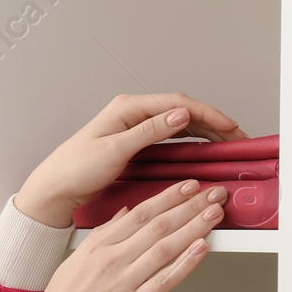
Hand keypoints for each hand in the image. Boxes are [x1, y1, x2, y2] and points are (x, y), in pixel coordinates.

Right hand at [13, 179, 227, 291]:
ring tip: (214, 214)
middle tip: (213, 194)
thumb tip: (125, 213)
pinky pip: (165, 281)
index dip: (169, 197)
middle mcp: (111, 260)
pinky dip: (186, 263)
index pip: (140, 213)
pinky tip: (201, 248)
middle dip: (190, 206)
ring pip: (165, 248)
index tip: (189, 187)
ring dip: (194, 228)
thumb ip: (103, 234)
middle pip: (158, 226)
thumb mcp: (76, 259)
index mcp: (97, 246)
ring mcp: (123, 283)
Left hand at [14, 92, 247, 227]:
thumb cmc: (75, 169)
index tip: (229, 127)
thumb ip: (149, 131)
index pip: (177, 103)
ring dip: (204, 131)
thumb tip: (180, 115)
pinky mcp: (133, 142)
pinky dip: (189, 140)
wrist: (55, 187)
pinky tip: (202, 147)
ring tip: (226, 142)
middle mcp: (132, 113)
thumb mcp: (115, 150)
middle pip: (182, 111)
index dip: (208, 114)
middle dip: (212, 122)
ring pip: (178, 123)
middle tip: (236, 137)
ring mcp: (133, 126)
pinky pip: (168, 136)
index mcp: (128, 108)